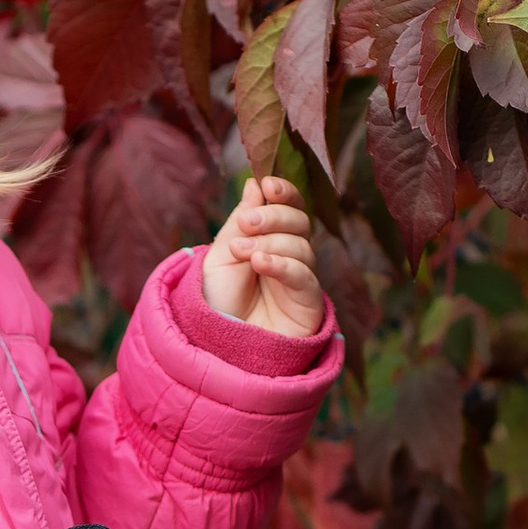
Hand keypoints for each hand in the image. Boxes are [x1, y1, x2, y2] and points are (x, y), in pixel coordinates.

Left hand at [202, 174, 325, 338]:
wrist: (218, 345)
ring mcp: (301, 279)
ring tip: (243, 252)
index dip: (284, 192)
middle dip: (274, 215)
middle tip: (248, 222)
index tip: (268, 183)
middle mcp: (291, 256)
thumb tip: (254, 184)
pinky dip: (282, 264)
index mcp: (271, 239)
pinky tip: (260, 262)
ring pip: (301, 246)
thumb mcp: (220, 256)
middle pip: (299, 222)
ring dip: (270, 243)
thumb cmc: (219, 301)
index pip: (289, 207)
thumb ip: (239, 223)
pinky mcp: (309, 303)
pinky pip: (304, 276)